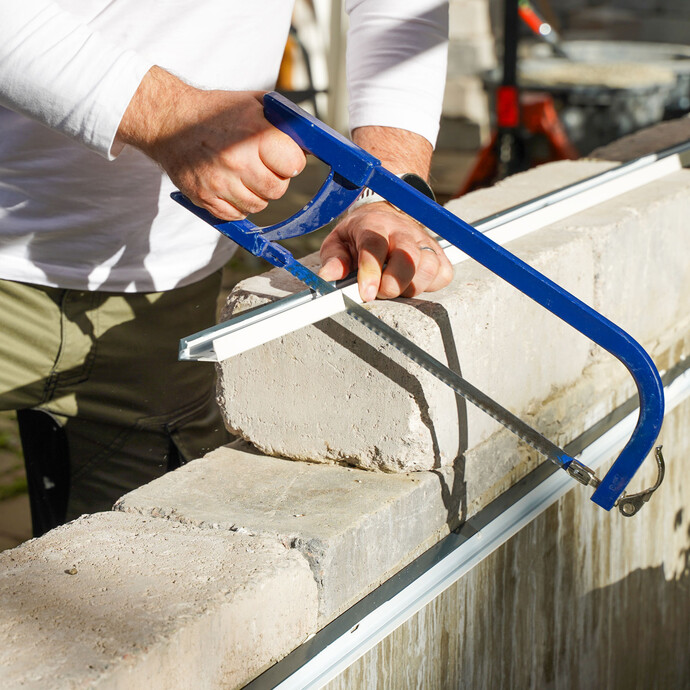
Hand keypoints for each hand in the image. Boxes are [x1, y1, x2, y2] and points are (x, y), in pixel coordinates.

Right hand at [116, 67, 305, 219]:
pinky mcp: (205, 199)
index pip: (293, 164)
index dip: (290, 161)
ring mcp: (219, 183)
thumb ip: (285, 125)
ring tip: (243, 174)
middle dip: (274, 179)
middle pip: (277, 189)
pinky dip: (237, 205)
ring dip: (256, 193)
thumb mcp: (255, 105)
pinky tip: (230, 186)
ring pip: (258, 205)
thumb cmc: (217, 111)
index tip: (281, 156)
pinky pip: (236, 215)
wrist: (169, 120)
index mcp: (254, 135)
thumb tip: (313, 146)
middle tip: (261, 165)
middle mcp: (237, 161)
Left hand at [319, 202, 452, 300]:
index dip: (371, 272)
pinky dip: (430, 285)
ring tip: (395, 287)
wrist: (387, 213)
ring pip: (428, 268)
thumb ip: (334, 258)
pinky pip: (443, 274)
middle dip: (393, 284)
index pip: (374, 246)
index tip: (366, 294)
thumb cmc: (361, 233)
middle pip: (408, 257)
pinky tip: (413, 283)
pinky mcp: (440, 252)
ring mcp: (424, 241)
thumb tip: (328, 276)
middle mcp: (402, 230)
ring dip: (411, 287)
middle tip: (380, 293)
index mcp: (374, 225)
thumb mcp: (339, 241)